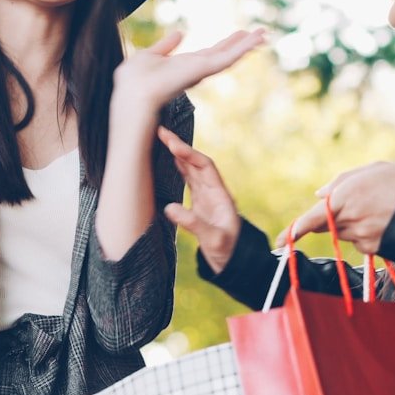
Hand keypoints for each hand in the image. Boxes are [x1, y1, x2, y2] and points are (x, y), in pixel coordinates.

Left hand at [112, 29, 264, 121]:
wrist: (134, 95)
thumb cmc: (134, 81)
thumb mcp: (149, 55)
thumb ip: (166, 45)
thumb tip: (180, 32)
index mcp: (185, 65)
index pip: (210, 53)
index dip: (226, 43)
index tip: (240, 34)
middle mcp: (196, 69)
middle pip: (224, 54)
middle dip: (242, 44)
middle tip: (262, 33)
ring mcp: (202, 71)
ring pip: (230, 56)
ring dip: (247, 44)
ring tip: (264, 34)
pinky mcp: (204, 70)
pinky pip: (227, 58)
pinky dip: (242, 49)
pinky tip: (255, 40)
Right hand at [158, 126, 241, 272]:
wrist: (233, 262)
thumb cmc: (227, 251)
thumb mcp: (213, 239)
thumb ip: (193, 223)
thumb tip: (170, 208)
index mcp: (220, 195)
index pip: (204, 167)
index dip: (188, 154)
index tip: (172, 144)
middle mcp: (213, 192)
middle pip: (196, 162)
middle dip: (179, 147)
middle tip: (161, 132)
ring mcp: (206, 196)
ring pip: (191, 169)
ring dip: (177, 155)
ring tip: (161, 140)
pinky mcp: (199, 204)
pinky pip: (187, 180)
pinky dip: (177, 169)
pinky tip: (167, 162)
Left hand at [290, 162, 394, 255]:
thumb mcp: (371, 170)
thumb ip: (340, 182)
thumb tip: (318, 194)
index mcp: (344, 196)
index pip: (311, 219)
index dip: (293, 232)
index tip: (279, 243)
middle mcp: (350, 219)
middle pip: (328, 225)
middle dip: (333, 218)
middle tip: (359, 204)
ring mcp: (362, 237)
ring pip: (345, 233)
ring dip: (354, 223)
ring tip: (380, 208)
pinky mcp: (375, 249)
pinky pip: (361, 243)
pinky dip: (367, 234)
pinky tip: (387, 221)